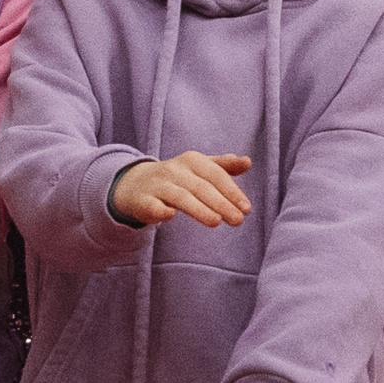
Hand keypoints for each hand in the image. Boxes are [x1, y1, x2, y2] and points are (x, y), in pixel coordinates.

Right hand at [112, 151, 252, 228]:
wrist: (136, 184)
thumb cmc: (177, 178)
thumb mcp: (199, 168)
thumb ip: (223, 167)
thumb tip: (247, 162)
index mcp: (192, 160)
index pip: (215, 175)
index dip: (232, 191)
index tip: (246, 208)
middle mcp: (175, 170)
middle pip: (201, 187)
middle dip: (221, 204)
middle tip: (238, 220)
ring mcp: (158, 185)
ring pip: (180, 197)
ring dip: (199, 209)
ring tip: (216, 222)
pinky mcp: (143, 201)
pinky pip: (153, 206)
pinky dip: (161, 210)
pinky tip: (171, 216)